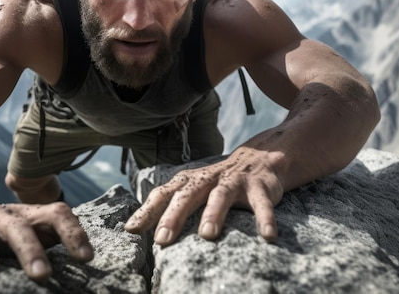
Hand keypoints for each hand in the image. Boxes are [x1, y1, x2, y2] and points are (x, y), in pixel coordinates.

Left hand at [124, 144, 283, 244]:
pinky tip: (268, 237)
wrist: (260, 158)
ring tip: (207, 235)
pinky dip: (265, 219)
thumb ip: (171, 204)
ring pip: (221, 196)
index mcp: (189, 181)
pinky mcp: (259, 188)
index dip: (147, 210)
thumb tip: (137, 228)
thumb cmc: (218, 181)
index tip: (131, 229)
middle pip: (187, 195)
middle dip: (173, 216)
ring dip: (213, 214)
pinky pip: (262, 204)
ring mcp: (234, 182)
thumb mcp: (194, 188)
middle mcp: (208, 179)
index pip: (163, 194)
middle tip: (162, 240)